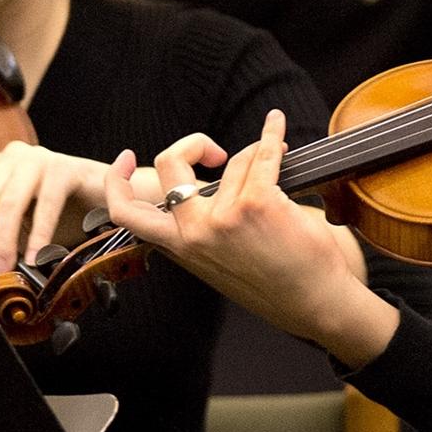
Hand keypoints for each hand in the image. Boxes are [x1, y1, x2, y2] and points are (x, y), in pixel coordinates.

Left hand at [0, 141, 110, 275]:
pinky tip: (36, 255)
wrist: (116, 197)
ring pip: (7, 204)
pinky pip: (44, 206)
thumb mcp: (23, 219)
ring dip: (5, 241)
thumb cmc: (68, 210)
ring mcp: (39, 158)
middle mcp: (13, 156)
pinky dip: (38, 236)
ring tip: (10, 265)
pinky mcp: (66, 168)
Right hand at [102, 110, 396, 363]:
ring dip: (257, 156)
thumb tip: (209, 190)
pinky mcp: (259, 203)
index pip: (128, 213)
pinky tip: (277, 126)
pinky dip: (272, 135)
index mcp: (180, 248)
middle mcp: (194, 231)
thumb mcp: (220, 265)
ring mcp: (225, 216)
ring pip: (234, 161)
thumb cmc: (278, 285)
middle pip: (170, 165)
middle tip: (214, 152)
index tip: (124, 159)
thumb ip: (202, 233)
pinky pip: (263, 154)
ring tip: (276, 163)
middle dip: (191, 145)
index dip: (116, 182)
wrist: (316, 304)